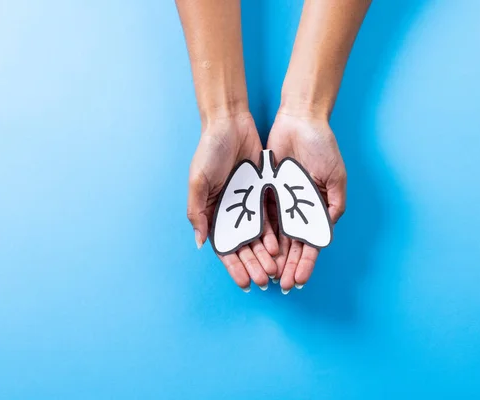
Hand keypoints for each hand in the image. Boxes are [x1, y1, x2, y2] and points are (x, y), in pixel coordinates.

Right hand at [188, 112, 278, 290]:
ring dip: (266, 255)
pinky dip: (275, 233)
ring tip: (275, 270)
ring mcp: (247, 203)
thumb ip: (197, 212)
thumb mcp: (198, 181)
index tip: (244, 283)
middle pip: (244, 246)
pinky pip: (270, 217)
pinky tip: (281, 247)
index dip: (234, 266)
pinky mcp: (263, 192)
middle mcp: (231, 212)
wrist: (230, 123)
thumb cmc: (209, 151)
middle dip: (253, 265)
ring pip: (259, 236)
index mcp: (212, 212)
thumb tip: (200, 243)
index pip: (224, 247)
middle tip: (264, 281)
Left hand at [266, 112, 346, 292]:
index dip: (305, 263)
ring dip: (273, 258)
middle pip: (292, 246)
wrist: (300, 120)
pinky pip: (262, 217)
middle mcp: (299, 210)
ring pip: (276, 237)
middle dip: (287, 267)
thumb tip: (327, 234)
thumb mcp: (336, 176)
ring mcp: (282, 202)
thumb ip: (334, 205)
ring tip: (266, 275)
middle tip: (280, 286)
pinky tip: (256, 251)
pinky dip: (261, 235)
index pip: (311, 243)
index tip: (298, 280)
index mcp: (318, 209)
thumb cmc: (323, 146)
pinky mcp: (266, 192)